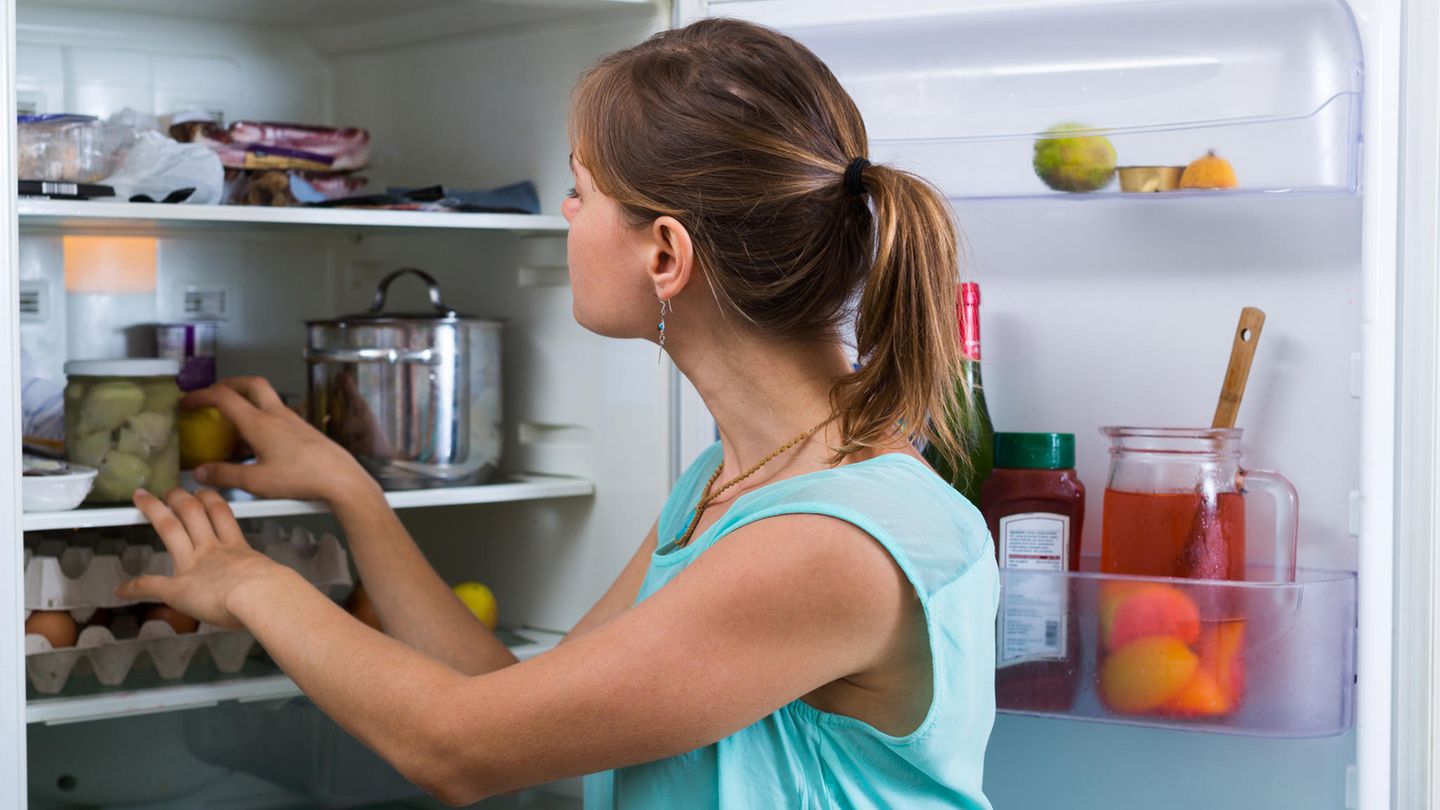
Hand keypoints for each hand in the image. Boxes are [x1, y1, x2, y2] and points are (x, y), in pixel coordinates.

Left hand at [118, 488, 291, 629]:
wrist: (260, 596)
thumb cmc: (273, 591)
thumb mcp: (276, 580)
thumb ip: (274, 582)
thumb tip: (286, 592)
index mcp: (236, 548)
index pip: (221, 516)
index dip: (212, 501)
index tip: (205, 494)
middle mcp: (212, 550)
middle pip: (193, 511)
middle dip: (180, 497)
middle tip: (172, 489)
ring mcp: (194, 564)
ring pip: (170, 527)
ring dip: (156, 512)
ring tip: (144, 500)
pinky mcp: (178, 586)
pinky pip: (152, 584)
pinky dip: (136, 587)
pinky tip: (123, 589)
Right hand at [183, 377, 373, 503]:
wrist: (341, 478)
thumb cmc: (303, 478)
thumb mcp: (256, 482)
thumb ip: (225, 475)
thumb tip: (202, 472)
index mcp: (260, 423)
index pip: (223, 397)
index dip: (200, 395)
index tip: (186, 402)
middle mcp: (277, 415)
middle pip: (250, 384)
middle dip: (228, 384)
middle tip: (213, 395)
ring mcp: (292, 420)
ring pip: (266, 399)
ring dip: (246, 402)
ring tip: (232, 422)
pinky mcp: (303, 430)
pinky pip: (277, 415)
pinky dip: (261, 418)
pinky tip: (258, 443)